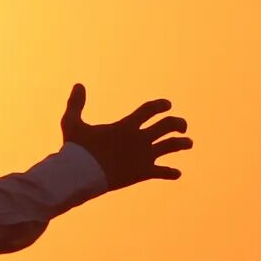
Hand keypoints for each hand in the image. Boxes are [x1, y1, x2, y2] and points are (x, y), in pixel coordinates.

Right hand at [61, 86, 190, 189]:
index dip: (161, 105)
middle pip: (169, 125)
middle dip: (179, 124)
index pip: (151, 109)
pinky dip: (171, 172)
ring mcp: (143, 156)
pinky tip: (177, 173)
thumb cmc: (75, 150)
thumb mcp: (72, 123)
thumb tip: (78, 85)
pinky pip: (163, 172)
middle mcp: (139, 139)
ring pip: (172, 147)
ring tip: (188, 143)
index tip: (167, 105)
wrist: (79, 175)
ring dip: (183, 144)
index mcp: (127, 125)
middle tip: (182, 126)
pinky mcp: (142, 173)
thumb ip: (76, 104)